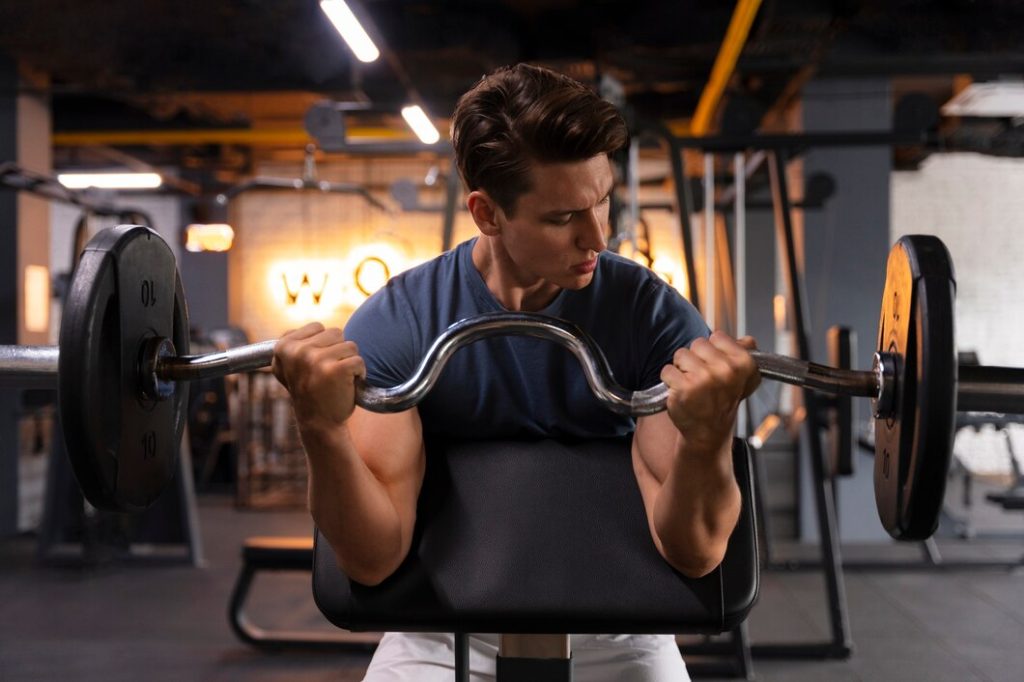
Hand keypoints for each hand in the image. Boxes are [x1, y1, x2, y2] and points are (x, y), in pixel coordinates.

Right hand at [272, 322, 365, 429]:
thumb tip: (312, 326)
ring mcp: (316, 360)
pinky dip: (360, 374)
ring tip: (337, 379)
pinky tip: (347, 386)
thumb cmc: (309, 391)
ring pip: (350, 345)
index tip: (315, 366)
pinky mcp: (336, 370)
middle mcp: (298, 351)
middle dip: (338, 352)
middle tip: (328, 373)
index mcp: (284, 346)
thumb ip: (295, 344)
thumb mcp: (290, 366)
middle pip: (336, 333)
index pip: (317, 327)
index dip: (323, 345)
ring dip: (349, 362)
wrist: (318, 424)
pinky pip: (359, 360)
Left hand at [660, 331, 760, 454]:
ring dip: (681, 368)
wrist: (708, 431)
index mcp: (742, 363)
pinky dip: (670, 380)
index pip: (717, 336)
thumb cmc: (722, 401)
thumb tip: (747, 340)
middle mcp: (725, 370)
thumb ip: (744, 355)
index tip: (716, 366)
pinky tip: (681, 392)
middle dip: (696, 358)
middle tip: (703, 378)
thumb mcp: (743, 379)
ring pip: (680, 354)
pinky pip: (667, 370)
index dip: (712, 351)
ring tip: (692, 385)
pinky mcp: (683, 389)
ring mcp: (703, 379)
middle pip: (697, 343)